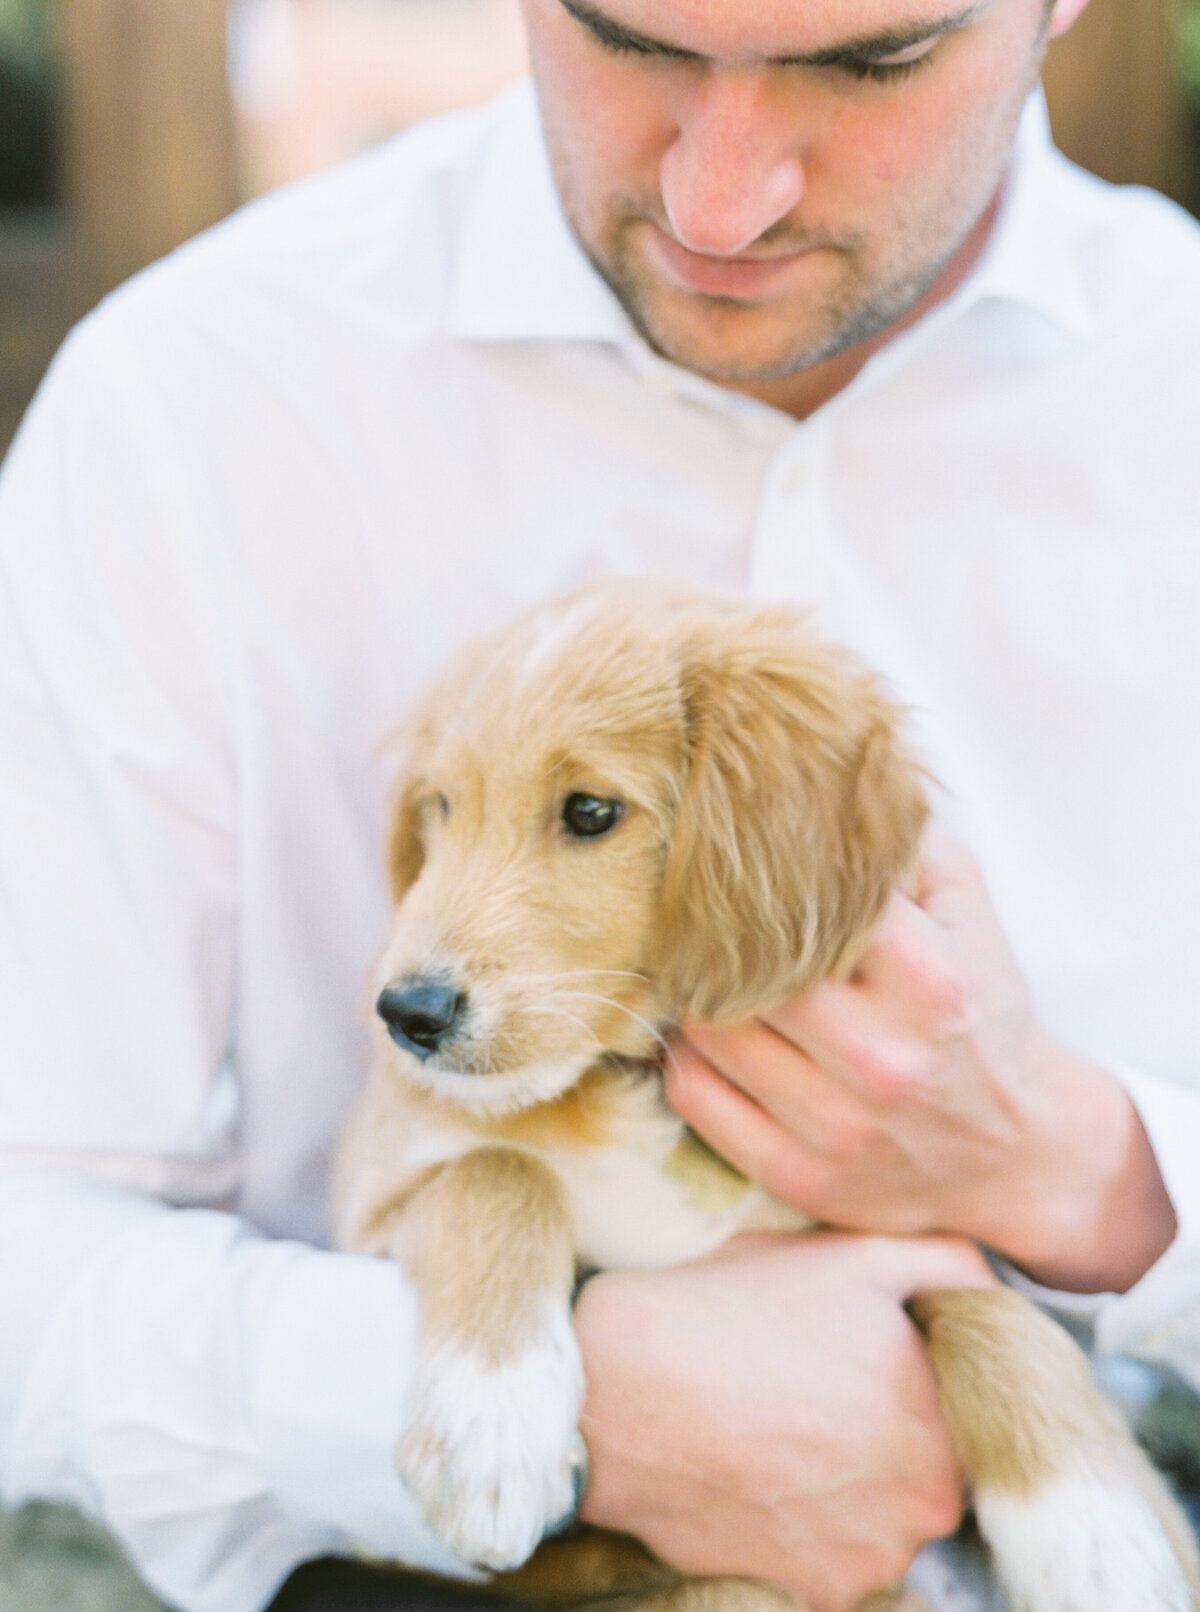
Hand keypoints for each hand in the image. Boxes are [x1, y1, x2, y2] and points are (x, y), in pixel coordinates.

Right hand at [574, 1231, 992, 1611]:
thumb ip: (951, 1267)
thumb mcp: (854, 1257)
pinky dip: (810, 1519)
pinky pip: (835, 1553)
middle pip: (931, 1463)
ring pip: (885, 1512)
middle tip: (820, 1380)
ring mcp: (866, 1564)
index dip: (919, 1368)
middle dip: (890, 1425)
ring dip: (853, 1478)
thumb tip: (995, 1291)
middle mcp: (925, 1514)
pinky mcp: (810, 1595)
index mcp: (950, 1429)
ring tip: (784, 1421)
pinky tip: (765, 1466)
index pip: (970, 1403)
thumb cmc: (738, 1312)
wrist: (618, 1390)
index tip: (867, 1348)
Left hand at [665, 831, 1175, 1292]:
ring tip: (706, 972)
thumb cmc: (980, 1016)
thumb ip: (902, 847)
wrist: (1018, 1155)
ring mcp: (838, 1126)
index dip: (765, 881)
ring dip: (696, 994)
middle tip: (697, 913)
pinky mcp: (799, 1176)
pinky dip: (687, 1057)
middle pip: (742, 969)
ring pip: (707, 1030)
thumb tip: (812, 790)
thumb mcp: (969, 915)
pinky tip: (710, 1036)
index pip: (808, 905)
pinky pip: (695, 1097)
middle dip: (715, 937)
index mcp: (930, 982)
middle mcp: (883, 1058)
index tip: (742, 866)